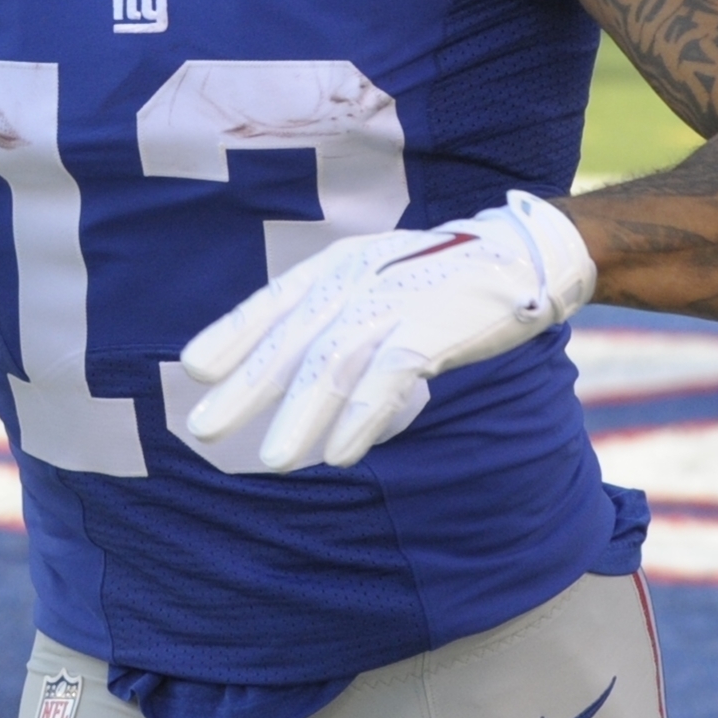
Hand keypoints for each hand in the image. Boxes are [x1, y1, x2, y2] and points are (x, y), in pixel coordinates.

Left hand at [178, 191, 596, 470]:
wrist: (522, 256)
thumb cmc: (437, 279)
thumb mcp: (376, 283)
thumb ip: (335, 322)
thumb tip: (295, 386)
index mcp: (337, 266)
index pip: (272, 301)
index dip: (232, 334)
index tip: (195, 369)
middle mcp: (356, 278)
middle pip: (290, 340)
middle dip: (245, 387)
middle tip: (203, 429)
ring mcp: (395, 301)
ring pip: (333, 363)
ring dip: (300, 415)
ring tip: (271, 461)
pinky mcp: (434, 328)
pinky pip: (389, 376)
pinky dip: (362, 415)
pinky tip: (339, 453)